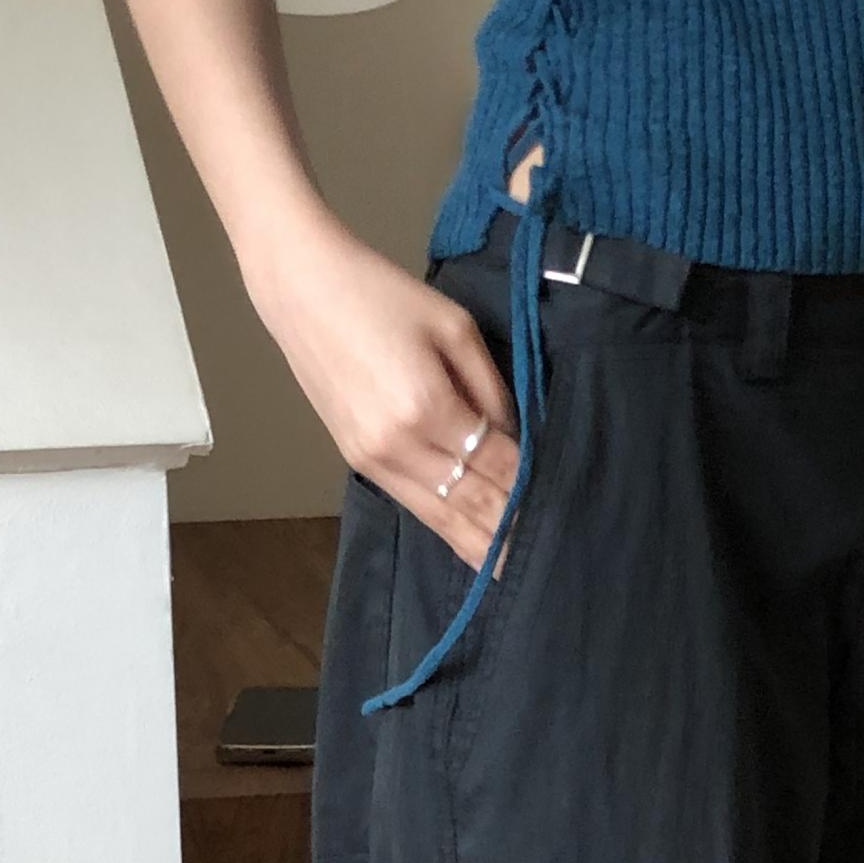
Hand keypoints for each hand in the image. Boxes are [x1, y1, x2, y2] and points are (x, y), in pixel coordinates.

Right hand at [245, 211, 521, 574]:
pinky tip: (471, 548)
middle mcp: (399, 443)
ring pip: (441, 516)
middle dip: (509, 527)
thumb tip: (514, 438)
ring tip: (513, 572)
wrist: (302, 290)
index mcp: (426, 403)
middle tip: (548, 554)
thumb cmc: (383, 295)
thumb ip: (490, 387)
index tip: (562, 505)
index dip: (528, 485)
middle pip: (470, 499)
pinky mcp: (358, 462)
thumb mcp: (454, 326)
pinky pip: (415, 507)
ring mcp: (374, 459)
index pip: (495, 461)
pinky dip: (447, 530)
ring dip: (479, 544)